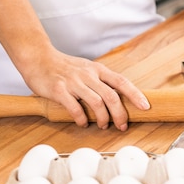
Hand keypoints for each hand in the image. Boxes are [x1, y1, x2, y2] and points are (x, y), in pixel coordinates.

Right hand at [0, 0, 148, 131]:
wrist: (38, 57)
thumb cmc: (64, 67)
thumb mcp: (86, 69)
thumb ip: (100, 82)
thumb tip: (118, 99)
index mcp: (97, 70)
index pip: (122, 82)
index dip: (135, 95)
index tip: (145, 106)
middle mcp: (88, 75)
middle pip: (112, 96)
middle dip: (120, 114)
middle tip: (122, 125)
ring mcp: (73, 82)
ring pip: (96, 103)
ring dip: (103, 118)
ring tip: (103, 125)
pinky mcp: (59, 90)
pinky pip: (74, 108)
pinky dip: (81, 119)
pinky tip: (83, 123)